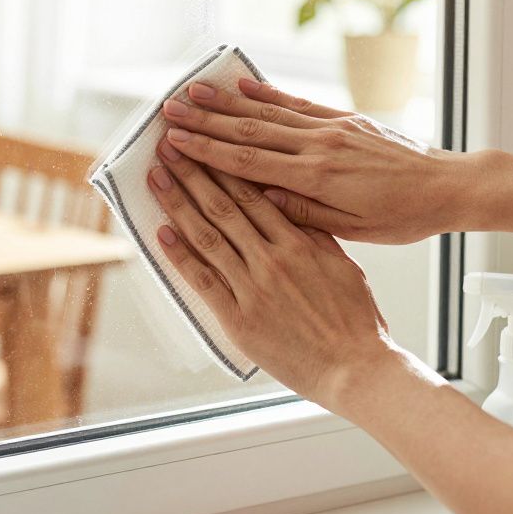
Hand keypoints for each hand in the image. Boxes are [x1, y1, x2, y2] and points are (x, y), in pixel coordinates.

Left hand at [146, 138, 392, 408]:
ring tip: (157, 178)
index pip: (253, 193)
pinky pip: (203, 281)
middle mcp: (273, 259)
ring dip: (178, 204)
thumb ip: (316, 235)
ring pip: (208, 236)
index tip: (203, 145)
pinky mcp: (239, 319)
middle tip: (167, 149)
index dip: (224, 166)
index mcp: (299, 243)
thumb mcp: (343, 266)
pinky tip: (162, 233)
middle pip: (224, 206)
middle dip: (193, 173)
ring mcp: (253, 288)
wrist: (354, 368)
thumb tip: (293, 205)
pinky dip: (180, 256)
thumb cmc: (354, 321)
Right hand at [159, 78, 477, 243]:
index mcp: (317, 179)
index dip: (207, 152)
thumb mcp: (351, 230)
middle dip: (206, 121)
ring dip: (228, 102)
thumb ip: (303, 213)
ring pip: (269, 112)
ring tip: (194, 91)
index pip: (249, 163)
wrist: (449, 186)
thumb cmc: (404, 217)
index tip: (176, 143)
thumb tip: (260, 197)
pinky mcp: (345, 119)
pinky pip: (298, 103)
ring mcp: (332, 128)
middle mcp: (320, 146)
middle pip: (250, 131)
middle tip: (169, 111)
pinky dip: (268, 93)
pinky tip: (244, 85)